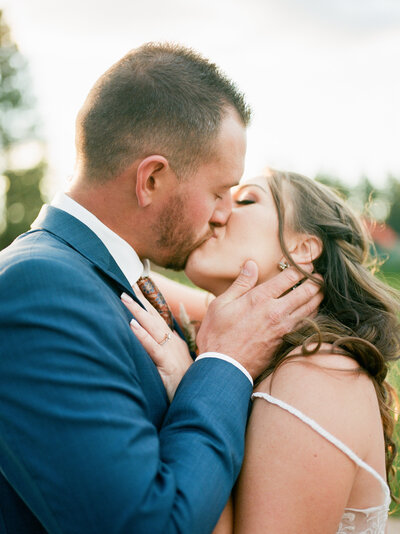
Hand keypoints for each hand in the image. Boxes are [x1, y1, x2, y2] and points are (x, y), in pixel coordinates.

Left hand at [121, 293, 192, 401]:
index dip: (147, 304)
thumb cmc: (185, 387)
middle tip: (127, 284)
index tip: (136, 289)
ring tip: (124, 297)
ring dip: (137, 311)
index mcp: (173, 342)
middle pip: (154, 317)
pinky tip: (132, 326)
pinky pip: (153, 348)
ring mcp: (170, 353)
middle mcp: (172, 343)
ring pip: (152, 327)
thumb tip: (154, 343)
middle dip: (140, 300)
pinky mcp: (167, 366)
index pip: (158, 319)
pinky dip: (142, 335)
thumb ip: (163, 353)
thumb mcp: (174, 366)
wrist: (198, 401)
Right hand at [197, 260, 322, 379]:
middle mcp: (276, 311)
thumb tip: (252, 264)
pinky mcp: (285, 341)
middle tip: (318, 276)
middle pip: (306, 292)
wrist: (223, 367)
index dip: (301, 268)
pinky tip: (312, 312)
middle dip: (315, 281)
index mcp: (260, 298)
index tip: (306, 265)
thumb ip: (240, 283)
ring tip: (320, 290)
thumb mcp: (220, 304)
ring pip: (310, 308)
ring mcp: (283, 328)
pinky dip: (313, 315)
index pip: (289, 277)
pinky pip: (306, 324)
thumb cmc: (217, 335)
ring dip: (317, 297)